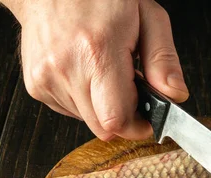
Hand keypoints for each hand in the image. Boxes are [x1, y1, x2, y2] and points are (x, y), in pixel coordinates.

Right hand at [0, 0, 188, 140]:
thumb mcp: (147, 17)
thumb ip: (163, 59)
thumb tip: (175, 94)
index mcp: (98, 52)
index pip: (117, 119)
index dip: (138, 126)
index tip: (148, 118)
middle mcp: (68, 68)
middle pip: (103, 128)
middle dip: (123, 116)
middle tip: (129, 88)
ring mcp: (46, 79)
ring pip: (87, 121)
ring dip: (102, 106)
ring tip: (104, 72)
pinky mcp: (35, 85)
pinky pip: (70, 110)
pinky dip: (83, 100)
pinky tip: (85, 73)